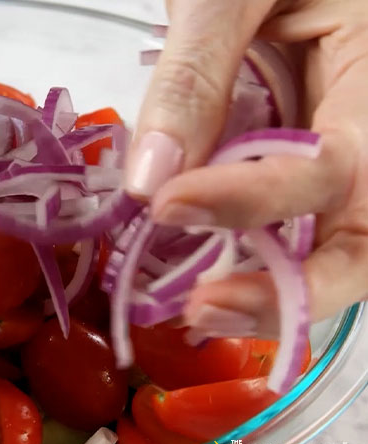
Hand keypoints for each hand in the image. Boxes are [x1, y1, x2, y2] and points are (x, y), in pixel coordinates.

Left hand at [123, 0, 367, 335]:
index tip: (170, 205)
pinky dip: (259, 262)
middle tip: (207, 310)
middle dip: (295, 288)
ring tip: (203, 312)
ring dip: (279, 290)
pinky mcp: (310, 168)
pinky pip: (300, 227)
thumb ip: (196, 76)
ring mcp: (347, 154)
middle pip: (366, 239)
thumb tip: (152, 179)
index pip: (335, 164)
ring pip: (340, 245)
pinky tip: (207, 281)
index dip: (256, 198)